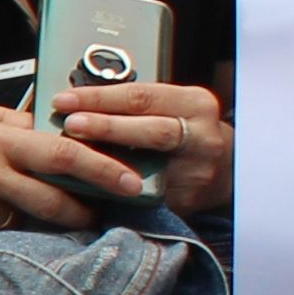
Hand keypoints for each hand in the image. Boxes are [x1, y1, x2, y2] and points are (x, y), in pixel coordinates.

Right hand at [0, 102, 163, 254]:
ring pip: (34, 220)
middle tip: (122, 205)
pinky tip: (22, 241)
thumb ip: (18, 124)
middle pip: (56, 189)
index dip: (102, 163)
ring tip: (72, 225)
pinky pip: (3, 241)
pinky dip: (18, 242)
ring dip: (58, 226)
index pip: (62, 147)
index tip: (131, 177)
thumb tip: (66, 123)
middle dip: (95, 199)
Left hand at [53, 75, 229, 212]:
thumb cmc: (187, 133)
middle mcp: (202, 136)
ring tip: (77, 153)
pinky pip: (149, 193)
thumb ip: (135, 106)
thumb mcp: (172, 108)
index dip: (100, 97)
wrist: (228, 168)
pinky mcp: (189, 198)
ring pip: (152, 163)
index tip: (66, 99)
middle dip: (106, 126)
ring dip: (110, 158)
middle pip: (151, 129)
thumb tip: (79, 104)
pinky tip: (93, 184)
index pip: (141, 96)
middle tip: (70, 124)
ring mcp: (198, 170)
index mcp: (194, 104)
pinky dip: (118, 188)